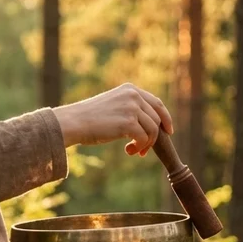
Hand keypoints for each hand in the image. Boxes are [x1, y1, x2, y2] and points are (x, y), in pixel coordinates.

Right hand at [52, 84, 173, 156]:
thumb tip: (149, 125)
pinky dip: (139, 148)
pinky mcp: (128, 122)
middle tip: (142, 150)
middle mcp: (133, 95)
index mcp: (130, 89)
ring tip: (134, 151)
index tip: (168, 131)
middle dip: (152, 137)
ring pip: (152, 130)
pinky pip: (144, 138)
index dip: (165, 118)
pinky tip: (128, 150)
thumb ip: (130, 109)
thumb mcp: (113, 106)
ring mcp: (131, 108)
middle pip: (156, 119)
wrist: (74, 122)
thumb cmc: (90, 118)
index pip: (156, 103)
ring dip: (145, 144)